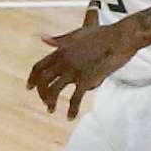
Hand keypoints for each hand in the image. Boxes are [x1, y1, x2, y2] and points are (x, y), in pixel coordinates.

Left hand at [28, 12, 147, 114]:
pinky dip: (71, 109)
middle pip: (43, 81)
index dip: (32, 78)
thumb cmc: (103, 34)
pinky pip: (75, 98)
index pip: (39, 67)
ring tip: (51, 110)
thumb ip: (60, 39)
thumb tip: (42, 38)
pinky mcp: (86, 80)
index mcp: (60, 51)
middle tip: (44, 102)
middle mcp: (63, 61)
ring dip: (50, 102)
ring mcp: (74, 71)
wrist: (120, 37)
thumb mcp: (77, 33)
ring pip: (53, 90)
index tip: (29, 87)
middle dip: (41, 93)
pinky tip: (70, 117)